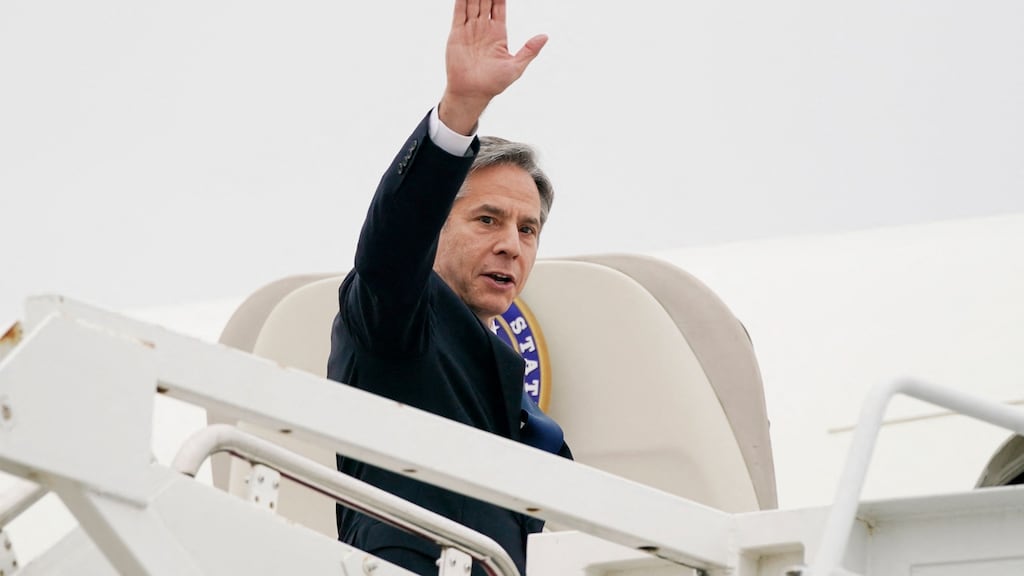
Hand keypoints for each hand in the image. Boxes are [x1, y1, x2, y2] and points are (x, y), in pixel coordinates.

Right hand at [439, 0, 547, 134]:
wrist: (472, 93)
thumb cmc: (494, 84)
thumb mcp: (516, 67)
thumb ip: (529, 50)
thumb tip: (544, 36)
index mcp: (498, 34)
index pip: (499, 7)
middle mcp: (483, 29)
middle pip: (485, 1)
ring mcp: (469, 30)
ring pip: (472, 3)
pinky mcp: (457, 34)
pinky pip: (459, 12)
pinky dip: (461, 0)